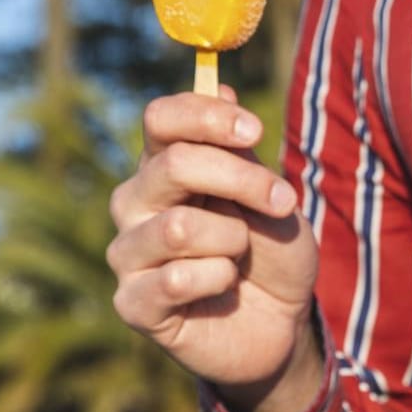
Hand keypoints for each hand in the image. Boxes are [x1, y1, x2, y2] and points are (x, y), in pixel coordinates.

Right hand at [107, 88, 320, 411]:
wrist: (282, 327)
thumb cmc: (273, 257)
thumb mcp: (274, 201)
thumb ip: (243, 154)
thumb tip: (219, 84)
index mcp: (165, 167)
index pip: (160, 120)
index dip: (205, 116)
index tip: (255, 131)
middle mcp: (136, 204)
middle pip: (170, 166)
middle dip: (240, 180)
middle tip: (282, 202)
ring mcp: (128, 254)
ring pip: (176, 228)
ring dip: (231, 240)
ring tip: (242, 257)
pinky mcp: (132, 304)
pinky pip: (171, 280)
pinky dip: (216, 281)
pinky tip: (223, 289)